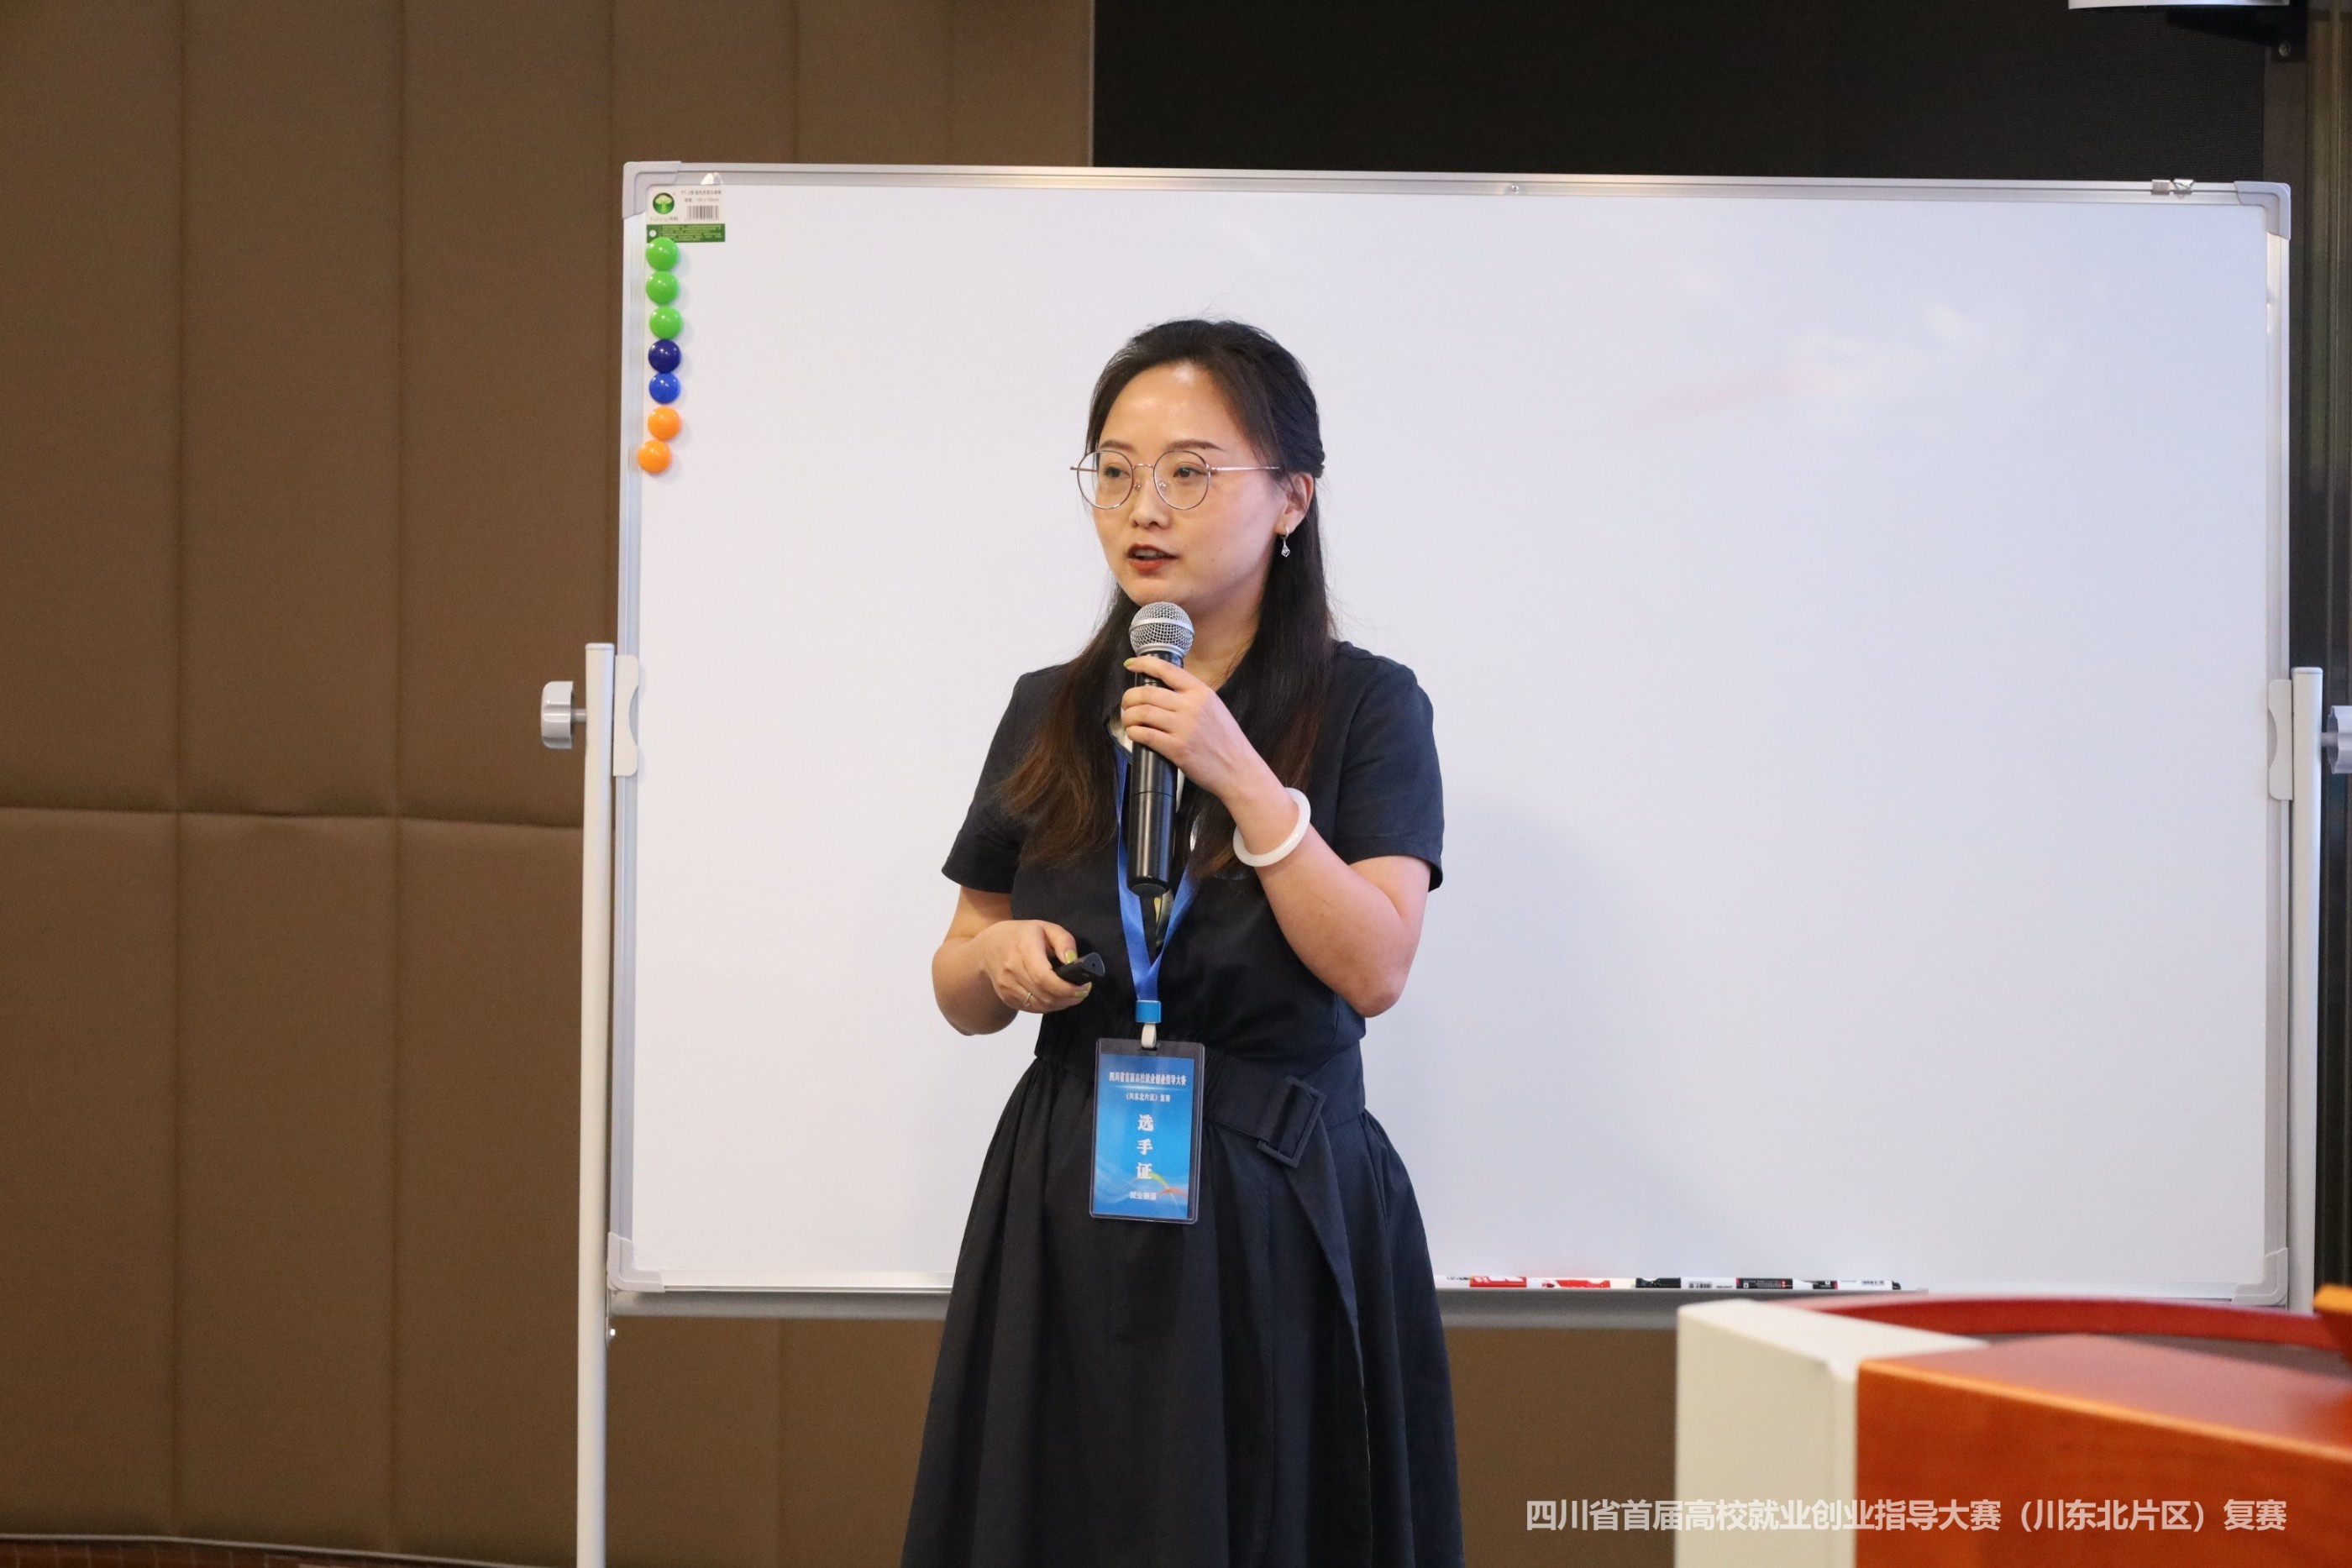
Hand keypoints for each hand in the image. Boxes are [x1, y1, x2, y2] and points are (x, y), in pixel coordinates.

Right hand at [969, 918, 1091, 1013]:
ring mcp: (1007, 986)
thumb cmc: (1021, 935)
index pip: (1044, 977)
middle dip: (1068, 997)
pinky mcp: (1006, 998)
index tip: (1083, 987)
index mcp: (1023, 949)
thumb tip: (1073, 961)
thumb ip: (1064, 941)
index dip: (1065, 988)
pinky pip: (1032, 1008)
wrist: (989, 947)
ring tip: (1072, 995)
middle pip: (1044, 995)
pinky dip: (1048, 1006)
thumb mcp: (1046, 928)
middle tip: (1082, 992)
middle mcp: (1012, 970)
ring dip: (1060, 1004)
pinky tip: (1056, 997)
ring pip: (1039, 1005)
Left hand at [1121, 656, 1282, 804]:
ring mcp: (1184, 728)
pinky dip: (1133, 732)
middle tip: (1126, 704)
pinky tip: (1134, 734)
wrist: (1238, 769)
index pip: (1167, 670)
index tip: (1131, 664)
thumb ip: (1192, 696)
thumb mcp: (1214, 707)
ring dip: (1129, 716)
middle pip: (1147, 693)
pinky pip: (1145, 735)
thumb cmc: (1226, 741)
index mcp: (1201, 692)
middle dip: (1129, 698)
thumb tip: (1164, 690)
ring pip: (1142, 713)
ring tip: (1129, 720)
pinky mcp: (1177, 749)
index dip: (1144, 663)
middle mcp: (1192, 706)